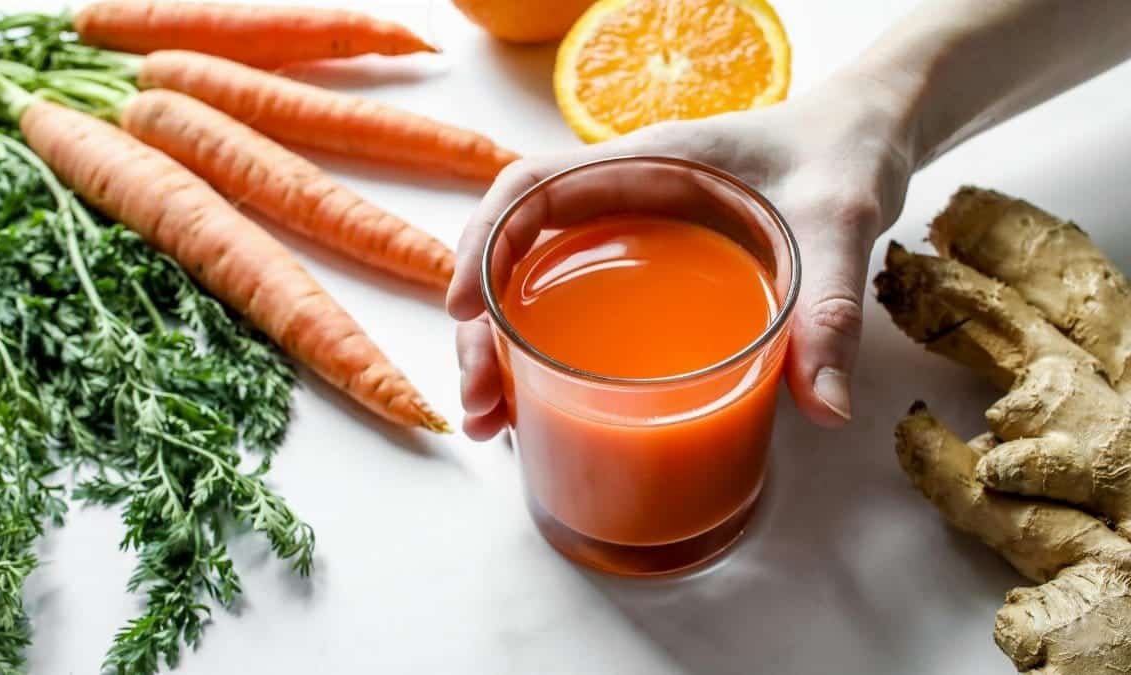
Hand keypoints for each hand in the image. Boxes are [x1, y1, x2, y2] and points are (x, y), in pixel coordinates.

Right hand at [448, 74, 914, 438]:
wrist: (869, 137)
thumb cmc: (844, 156)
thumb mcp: (841, 224)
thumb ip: (831, 310)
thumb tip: (827, 411)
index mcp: (648, 163)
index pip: (533, 185)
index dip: (484, 241)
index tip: (464, 309)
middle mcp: (624, 196)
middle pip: (518, 250)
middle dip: (482, 326)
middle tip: (482, 403)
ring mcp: (633, 231)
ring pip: (538, 282)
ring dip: (502, 347)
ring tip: (496, 421)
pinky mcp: (651, 265)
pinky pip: (577, 300)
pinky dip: (546, 349)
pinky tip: (544, 402)